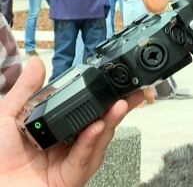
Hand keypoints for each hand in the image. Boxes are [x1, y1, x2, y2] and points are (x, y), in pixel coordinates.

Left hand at [0, 57, 143, 186]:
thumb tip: (36, 62)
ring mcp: (76, 159)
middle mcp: (72, 142)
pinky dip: (92, 141)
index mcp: (61, 126)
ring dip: (111, 121)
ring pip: (99, 138)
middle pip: (102, 121)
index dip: (104, 95)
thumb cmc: (0, 157)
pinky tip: (96, 128)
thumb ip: (25, 90)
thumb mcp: (9, 116)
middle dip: (119, 107)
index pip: (88, 108)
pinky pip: (85, 156)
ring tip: (119, 105)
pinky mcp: (73, 175)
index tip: (116, 80)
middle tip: (133, 92)